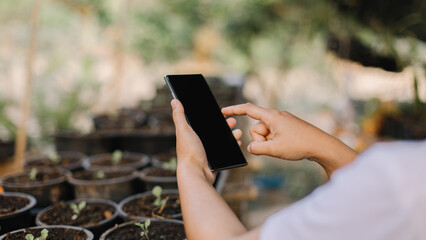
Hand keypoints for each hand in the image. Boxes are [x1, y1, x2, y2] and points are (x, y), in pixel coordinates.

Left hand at [171, 99, 241, 183]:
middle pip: (214, 131)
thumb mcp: (183, 130)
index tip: (222, 112)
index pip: (203, 123)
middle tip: (233, 121)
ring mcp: (206, 153)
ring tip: (238, 132)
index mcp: (190, 135)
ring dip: (231, 135)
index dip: (212, 117)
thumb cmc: (188, 152)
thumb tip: (174, 100)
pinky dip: (232, 147)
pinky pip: (225, 152)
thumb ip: (179, 116)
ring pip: (221, 141)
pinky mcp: (214, 161)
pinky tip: (237, 142)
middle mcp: (198, 143)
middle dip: (225, 125)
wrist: (196, 173)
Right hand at [222, 103, 356, 175]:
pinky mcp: (288, 128)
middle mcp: (276, 116)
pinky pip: (274, 135)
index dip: (234, 110)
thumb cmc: (300, 145)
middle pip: (257, 128)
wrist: (322, 146)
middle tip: (274, 147)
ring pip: (266, 134)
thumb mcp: (274, 149)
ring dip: (269, 143)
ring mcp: (283, 122)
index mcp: (272, 116)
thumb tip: (251, 148)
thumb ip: (257, 148)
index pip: (248, 110)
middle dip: (260, 140)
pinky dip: (275, 143)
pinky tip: (287, 147)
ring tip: (283, 148)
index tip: (223, 111)